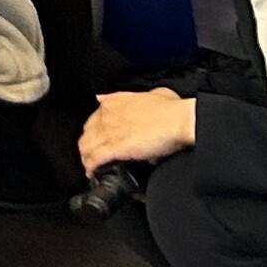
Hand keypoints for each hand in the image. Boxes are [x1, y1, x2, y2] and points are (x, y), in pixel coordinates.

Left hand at [77, 87, 197, 172]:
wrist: (179, 120)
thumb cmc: (172, 109)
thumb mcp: (153, 93)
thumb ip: (137, 97)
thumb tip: (134, 99)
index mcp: (114, 102)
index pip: (93, 118)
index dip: (94, 131)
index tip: (97, 138)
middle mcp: (106, 115)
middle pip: (87, 133)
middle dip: (88, 146)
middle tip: (93, 156)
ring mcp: (108, 131)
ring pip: (87, 147)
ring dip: (87, 158)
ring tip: (90, 167)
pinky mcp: (115, 147)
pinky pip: (95, 159)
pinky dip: (91, 167)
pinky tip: (92, 173)